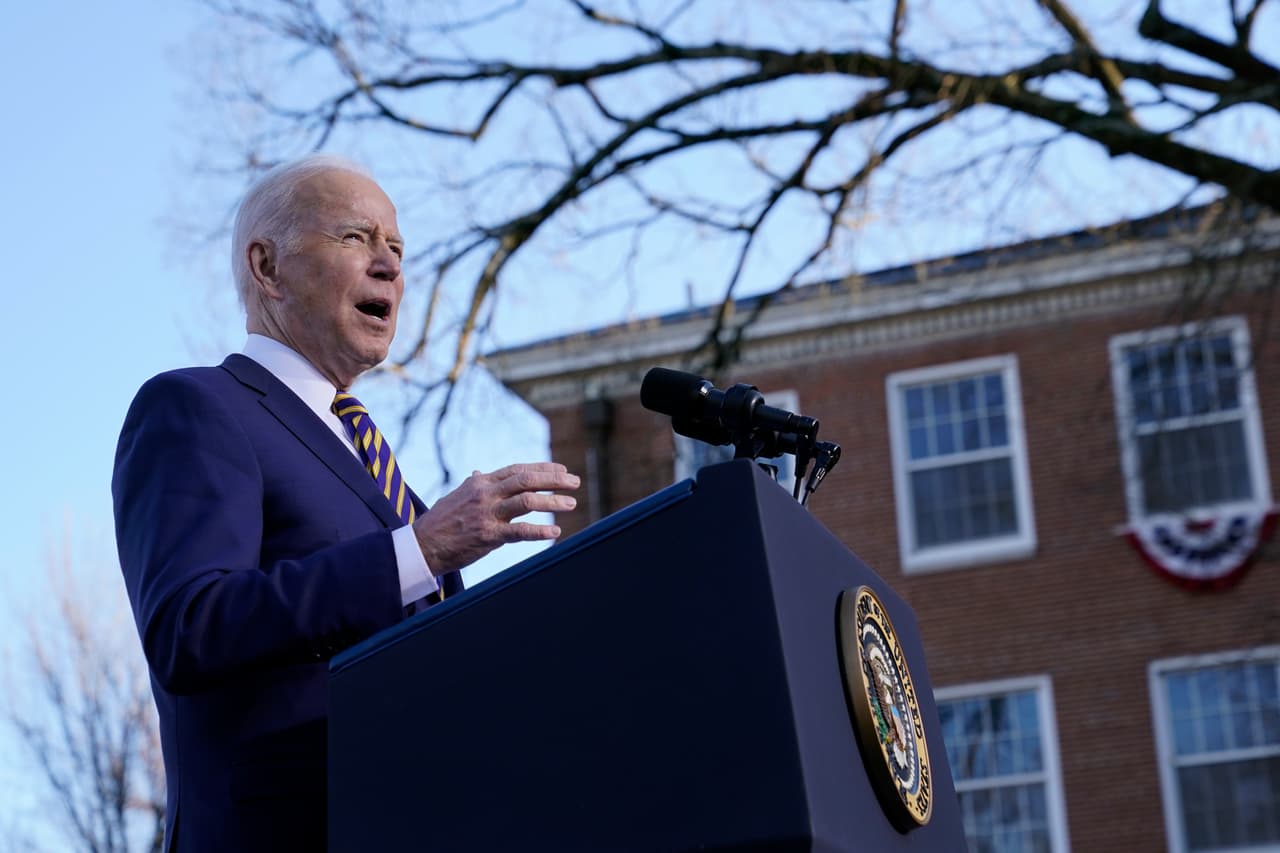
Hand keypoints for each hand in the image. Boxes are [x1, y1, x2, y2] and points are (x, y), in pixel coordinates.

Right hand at [412, 462, 579, 575]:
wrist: (422, 545)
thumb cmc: (440, 522)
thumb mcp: (457, 496)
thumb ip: (474, 485)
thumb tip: (479, 473)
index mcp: (481, 483)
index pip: (517, 469)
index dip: (542, 469)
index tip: (562, 470)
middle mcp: (485, 494)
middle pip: (526, 480)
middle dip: (554, 480)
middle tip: (574, 482)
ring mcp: (487, 514)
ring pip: (527, 502)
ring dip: (552, 502)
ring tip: (571, 504)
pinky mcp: (488, 536)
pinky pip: (519, 531)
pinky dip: (539, 531)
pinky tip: (554, 532)